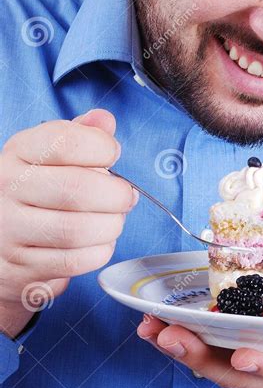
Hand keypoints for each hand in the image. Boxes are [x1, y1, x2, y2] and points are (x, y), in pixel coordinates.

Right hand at [0, 109, 137, 337]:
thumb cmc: (33, 189)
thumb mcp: (47, 153)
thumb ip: (79, 134)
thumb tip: (104, 120)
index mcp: (19, 152)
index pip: (65, 141)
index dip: (102, 147)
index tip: (113, 154)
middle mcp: (8, 188)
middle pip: (77, 189)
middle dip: (116, 194)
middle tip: (126, 196)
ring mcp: (11, 230)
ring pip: (78, 230)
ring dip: (111, 225)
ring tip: (114, 219)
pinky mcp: (21, 266)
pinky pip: (74, 261)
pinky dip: (99, 251)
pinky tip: (99, 241)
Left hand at [137, 316, 262, 387]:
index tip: (244, 358)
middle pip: (238, 372)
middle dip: (204, 356)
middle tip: (170, 334)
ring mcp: (257, 370)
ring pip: (214, 366)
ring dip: (181, 349)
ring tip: (150, 329)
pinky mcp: (239, 360)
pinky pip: (207, 356)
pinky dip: (180, 343)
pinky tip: (153, 326)